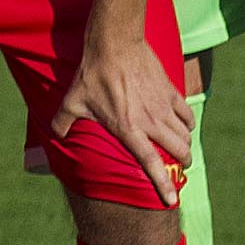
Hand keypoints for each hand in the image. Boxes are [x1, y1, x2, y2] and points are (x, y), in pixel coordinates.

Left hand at [48, 29, 192, 206]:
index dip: (162, 184)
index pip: (150, 163)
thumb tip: (57, 136)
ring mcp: (163, 106)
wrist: (114, 44)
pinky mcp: (170, 91)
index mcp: (127, 129)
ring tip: (180, 149)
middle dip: (182, 164)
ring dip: (184, 146)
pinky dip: (187, 124)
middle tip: (179, 167)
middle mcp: (150, 121)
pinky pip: (187, 115)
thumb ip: (63, 122)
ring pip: (185, 135)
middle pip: (178, 151)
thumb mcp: (71, 101)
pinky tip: (181, 125)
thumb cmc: (91, 74)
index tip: (171, 200)